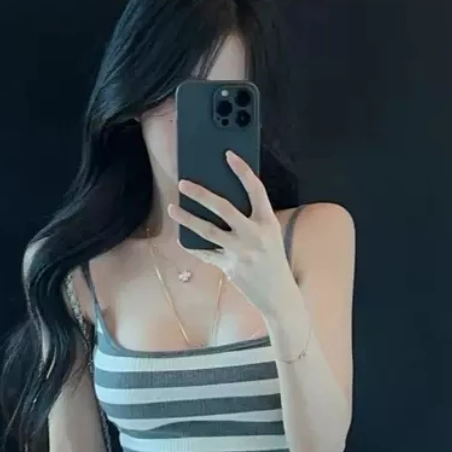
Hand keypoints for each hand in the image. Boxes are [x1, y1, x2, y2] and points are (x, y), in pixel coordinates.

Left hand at [170, 152, 298, 322]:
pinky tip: (181, 238)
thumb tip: (221, 203)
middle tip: (183, 183)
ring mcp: (240, 252)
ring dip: (187, 219)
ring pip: (208, 231)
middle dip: (201, 194)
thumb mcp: (270, 235)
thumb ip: (252, 219)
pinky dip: (193, 246)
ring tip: (172, 209)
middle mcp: (254, 235)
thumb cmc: (273, 260)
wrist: (279, 296)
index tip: (228, 155)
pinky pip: (207, 253)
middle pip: (224, 208)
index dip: (242, 171)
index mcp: (268, 222)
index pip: (256, 190)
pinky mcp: (230, 267)